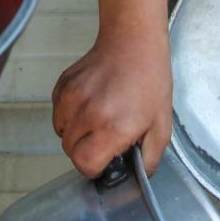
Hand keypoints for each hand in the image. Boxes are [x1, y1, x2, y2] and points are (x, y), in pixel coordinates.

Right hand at [52, 26, 174, 178]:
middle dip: (85, 153)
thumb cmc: (149, 81)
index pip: (85, 164)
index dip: (95, 168)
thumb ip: (150, 158)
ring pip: (61, 133)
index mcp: (113, 127)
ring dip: (76, 135)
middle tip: (104, 141)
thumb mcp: (161, 125)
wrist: (133, 43)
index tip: (105, 162)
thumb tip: (138, 177)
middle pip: (70, 151)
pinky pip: (58, 113)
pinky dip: (69, 116)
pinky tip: (89, 105)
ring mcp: (72, 98)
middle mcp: (88, 114)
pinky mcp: (63, 85)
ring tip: (97, 121)